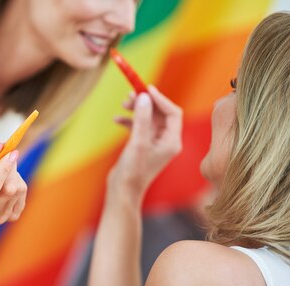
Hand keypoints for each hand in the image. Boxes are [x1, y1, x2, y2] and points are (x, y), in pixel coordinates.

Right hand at [0, 141, 26, 224]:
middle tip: (3, 158)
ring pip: (18, 191)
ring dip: (13, 175)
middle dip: (10, 169)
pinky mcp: (11, 216)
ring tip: (0, 172)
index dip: (3, 168)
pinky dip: (18, 183)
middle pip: (9, 190)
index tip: (10, 153)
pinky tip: (6, 181)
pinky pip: (22, 195)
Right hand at [111, 86, 182, 200]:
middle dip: (146, 102)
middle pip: (160, 113)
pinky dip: (129, 121)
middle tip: (130, 95)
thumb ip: (142, 118)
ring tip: (123, 105)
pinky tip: (116, 119)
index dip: (160, 99)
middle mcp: (166, 141)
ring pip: (148, 119)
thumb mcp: (137, 143)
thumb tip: (144, 96)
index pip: (172, 113)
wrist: (122, 192)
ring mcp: (154, 144)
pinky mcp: (142, 147)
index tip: (145, 88)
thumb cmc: (133, 172)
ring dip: (137, 110)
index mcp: (171, 141)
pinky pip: (139, 127)